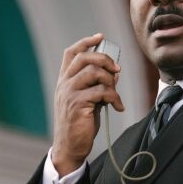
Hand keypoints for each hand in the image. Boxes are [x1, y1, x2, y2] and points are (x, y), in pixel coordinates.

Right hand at [51, 33, 123, 175]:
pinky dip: (114, 98)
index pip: (71, 53)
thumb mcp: (88, 101)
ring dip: (110, 81)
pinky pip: (101, 92)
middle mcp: (64, 84)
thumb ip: (97, 86)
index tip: (100, 37)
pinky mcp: (78, 104)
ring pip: (94, 72)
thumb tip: (115, 73)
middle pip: (85, 57)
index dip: (85, 42)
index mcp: (64, 81)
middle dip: (105, 59)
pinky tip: (118, 107)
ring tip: (115, 94)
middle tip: (117, 69)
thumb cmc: (79, 125)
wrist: (69, 147)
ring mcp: (69, 93)